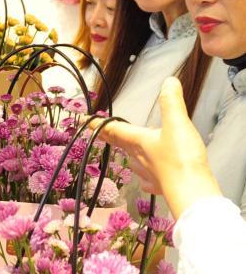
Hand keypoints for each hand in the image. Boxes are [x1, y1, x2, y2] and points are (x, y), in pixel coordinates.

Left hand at [98, 77, 220, 217]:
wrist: (191, 192)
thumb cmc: (181, 158)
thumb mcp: (177, 124)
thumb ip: (171, 102)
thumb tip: (168, 81)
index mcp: (138, 141)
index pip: (114, 129)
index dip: (99, 123)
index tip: (83, 120)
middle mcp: (138, 157)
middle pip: (120, 144)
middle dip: (109, 136)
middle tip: (99, 132)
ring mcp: (147, 173)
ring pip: (132, 160)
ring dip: (128, 152)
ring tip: (128, 149)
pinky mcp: (159, 186)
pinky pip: (146, 178)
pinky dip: (145, 174)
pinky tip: (148, 176)